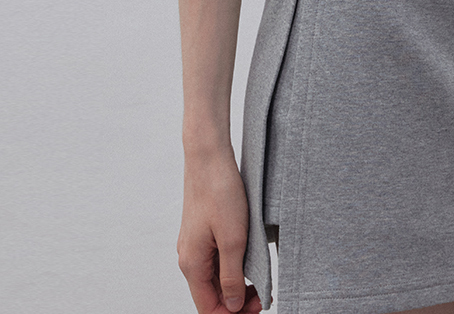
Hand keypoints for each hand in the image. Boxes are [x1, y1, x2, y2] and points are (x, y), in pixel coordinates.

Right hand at [178, 148, 263, 313]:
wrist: (208, 155)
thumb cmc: (219, 191)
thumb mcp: (233, 239)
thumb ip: (231, 277)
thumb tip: (231, 307)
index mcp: (192, 264)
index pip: (209, 308)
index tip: (259, 305)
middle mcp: (189, 257)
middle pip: (211, 295)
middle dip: (236, 301)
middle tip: (264, 294)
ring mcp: (193, 244)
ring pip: (213, 278)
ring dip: (235, 284)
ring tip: (260, 279)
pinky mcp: (201, 231)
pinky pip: (214, 260)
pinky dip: (231, 267)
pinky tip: (249, 259)